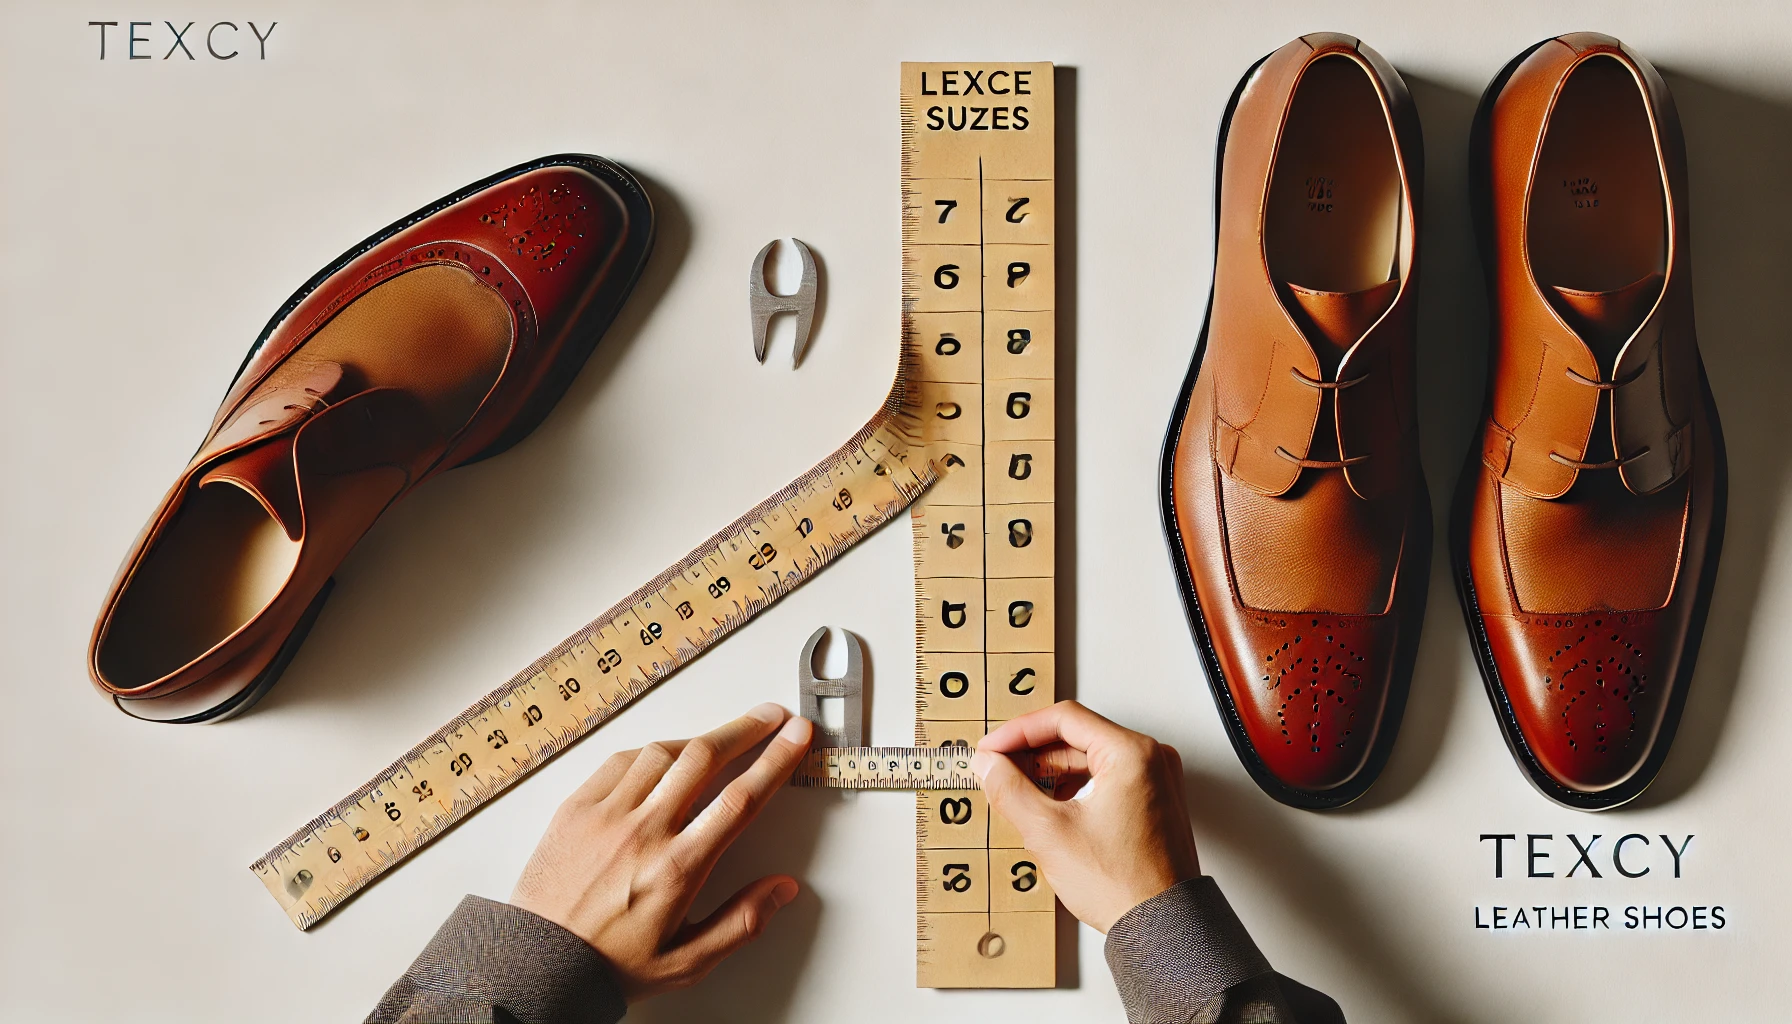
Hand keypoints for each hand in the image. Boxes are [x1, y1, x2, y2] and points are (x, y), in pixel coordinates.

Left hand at [511, 702, 813, 1001]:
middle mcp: (643, 832)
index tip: (795, 737)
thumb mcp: (687, 961)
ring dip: (701, 737)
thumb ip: (741, 923)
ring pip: (663, 753)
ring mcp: (606, 815)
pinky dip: (652, 750)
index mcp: (676, 869)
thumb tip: (781, 890)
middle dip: (746, 730)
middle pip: (705, 759)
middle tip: (770, 717)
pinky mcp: (577, 808)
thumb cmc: (608, 964)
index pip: (740, 800)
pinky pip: (621, 761)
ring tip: (724, 735)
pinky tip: (667, 754)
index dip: (776, 760)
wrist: (537, 965)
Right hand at [971, 700, 1199, 932]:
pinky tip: (1049, 807)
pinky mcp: (1153, 801)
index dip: (1019, 731)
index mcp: (1133, 753)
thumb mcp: (1049, 833)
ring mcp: (1156, 780)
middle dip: (1033, 754)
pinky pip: (1106, 777)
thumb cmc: (1124, 885)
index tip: (992, 748)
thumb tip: (989, 765)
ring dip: (1051, 771)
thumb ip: (1010, 790)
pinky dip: (1074, 787)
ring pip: (1090, 758)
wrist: (1162, 928)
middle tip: (998, 770)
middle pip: (1077, 737)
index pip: (1064, 719)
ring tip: (1018, 792)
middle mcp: (1151, 758)